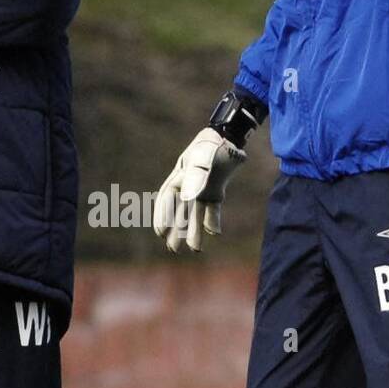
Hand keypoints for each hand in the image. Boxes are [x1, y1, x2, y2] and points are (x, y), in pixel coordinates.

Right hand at [153, 127, 245, 252]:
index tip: (161, 232)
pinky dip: (212, 221)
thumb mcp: (204, 158)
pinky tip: (214, 233)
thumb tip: (187, 198)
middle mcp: (188, 186)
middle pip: (179, 212)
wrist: (228, 137)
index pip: (167, 200)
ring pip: (195, 214)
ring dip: (194, 231)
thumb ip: (196, 177)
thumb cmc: (212, 147)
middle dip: (176, 231)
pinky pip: (212, 210)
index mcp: (178, 177)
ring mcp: (201, 191)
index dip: (163, 216)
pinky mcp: (215, 193)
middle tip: (173, 250)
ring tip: (194, 249)